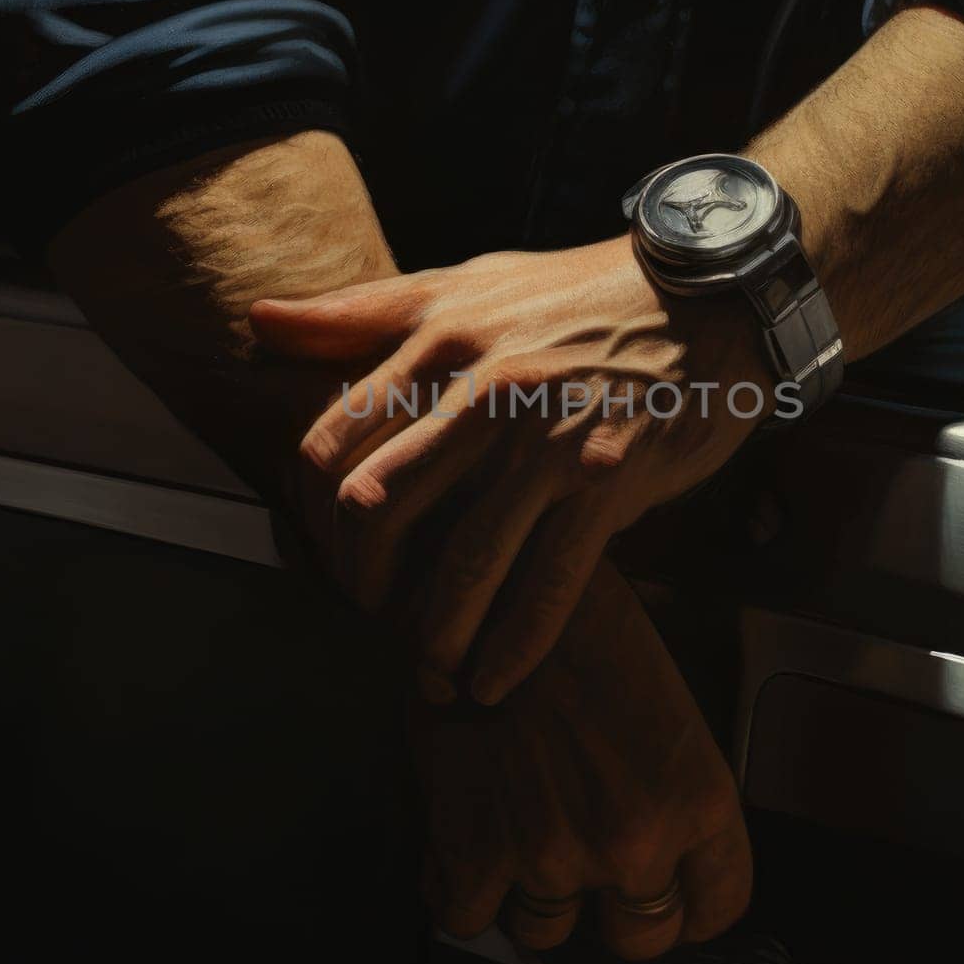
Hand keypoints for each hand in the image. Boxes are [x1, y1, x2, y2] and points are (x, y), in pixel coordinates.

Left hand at [249, 236, 772, 700]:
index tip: (326, 550)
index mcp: (439, 340)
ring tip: (429, 668)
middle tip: (370, 616)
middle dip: (362, 580)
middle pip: (380, 508)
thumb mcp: (466, 284)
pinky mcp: (607, 481)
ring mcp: (547, 440)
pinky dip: (516, 643)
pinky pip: (549, 581)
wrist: (706, 294)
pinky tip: (495, 679)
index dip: (313, 511)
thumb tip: (257, 321)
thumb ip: (361, 313)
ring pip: (463, 559)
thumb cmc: (577, 294)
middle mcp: (483, 391)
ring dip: (437, 631)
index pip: (335, 441)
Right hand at [412, 561, 751, 959]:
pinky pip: (466, 917)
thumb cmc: (586, 626)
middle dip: (614, 915)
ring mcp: (551, 855)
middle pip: (638, 939)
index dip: (693, 908)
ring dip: (533, 897)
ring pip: (547, 933)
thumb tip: (662, 849)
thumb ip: (669, 788)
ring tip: (518, 839)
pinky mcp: (473, 851)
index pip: (720, 904)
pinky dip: (460, 891)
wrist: (496, 585)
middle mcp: (634, 842)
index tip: (673, 899)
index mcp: (697, 798)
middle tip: (588, 872)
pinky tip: (462, 846)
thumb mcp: (665, 702)